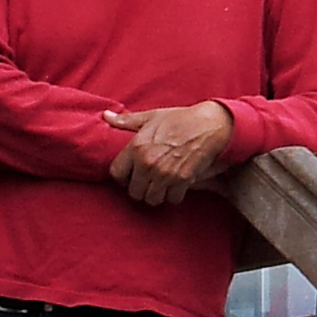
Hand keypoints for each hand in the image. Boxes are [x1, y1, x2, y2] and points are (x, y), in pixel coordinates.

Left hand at [103, 101, 233, 206]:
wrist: (209, 125)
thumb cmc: (180, 119)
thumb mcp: (151, 117)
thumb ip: (127, 121)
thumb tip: (106, 116)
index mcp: (137, 147)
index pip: (116, 174)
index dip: (122, 177)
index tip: (130, 175)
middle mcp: (148, 163)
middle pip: (134, 192)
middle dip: (140, 188)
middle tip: (147, 182)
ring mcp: (165, 174)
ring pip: (152, 199)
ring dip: (156, 195)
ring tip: (160, 186)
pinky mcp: (182, 180)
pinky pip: (172, 199)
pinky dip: (173, 195)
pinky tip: (175, 186)